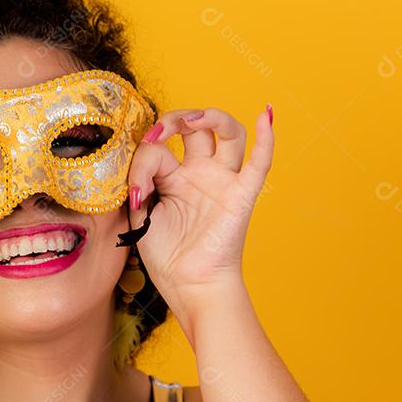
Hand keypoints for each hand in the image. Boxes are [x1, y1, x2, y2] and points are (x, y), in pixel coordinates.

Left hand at [125, 104, 274, 319]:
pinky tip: (267, 114)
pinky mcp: (242, 196)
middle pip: (195, 129)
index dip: (142, 161)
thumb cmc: (167, 258)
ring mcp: (223, 181)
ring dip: (212, 117)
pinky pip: (261, 163)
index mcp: (175, 177)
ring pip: (229, 133)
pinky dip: (267, 137)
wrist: (190, 287)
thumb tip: (140, 167)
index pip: (159, 149)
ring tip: (193, 120)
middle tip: (160, 132)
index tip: (134, 191)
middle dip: (175, 119)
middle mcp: (200, 174)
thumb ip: (139, 186)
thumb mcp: (140, 217)